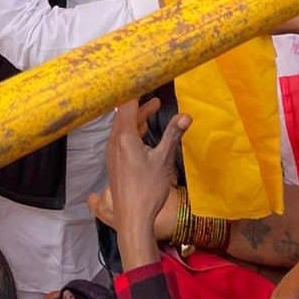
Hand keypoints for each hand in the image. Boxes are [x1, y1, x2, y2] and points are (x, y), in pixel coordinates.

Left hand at [95, 98, 188, 266]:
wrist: (133, 219)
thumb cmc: (147, 189)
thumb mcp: (164, 160)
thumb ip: (173, 135)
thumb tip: (186, 116)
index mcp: (124, 137)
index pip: (127, 106)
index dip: (135, 92)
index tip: (143, 80)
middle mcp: (114, 143)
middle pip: (124, 115)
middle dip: (139, 104)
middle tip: (154, 97)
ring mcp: (113, 154)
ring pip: (123, 128)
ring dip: (137, 118)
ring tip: (152, 111)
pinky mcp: (115, 163)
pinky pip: (121, 139)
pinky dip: (133, 131)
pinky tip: (144, 135)